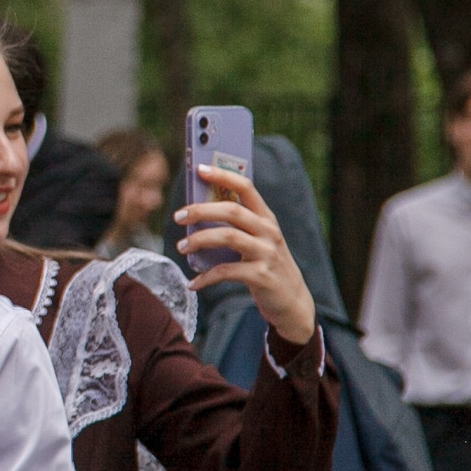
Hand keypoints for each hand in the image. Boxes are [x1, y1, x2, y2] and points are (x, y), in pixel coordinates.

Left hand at [173, 167, 316, 346]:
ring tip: (181, 247)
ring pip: (228, 237)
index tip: (199, 168)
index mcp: (266, 218)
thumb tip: (196, 213)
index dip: (223, 175)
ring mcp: (267, 253)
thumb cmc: (265, 265)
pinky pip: (226, 272)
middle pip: (232, 211)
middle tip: (178, 216)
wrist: (292, 301)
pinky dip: (205, 277)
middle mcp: (269, 231)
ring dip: (199, 240)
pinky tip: (193, 283)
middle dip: (201, 210)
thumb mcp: (257, 241)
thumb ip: (236, 227)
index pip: (246, 187)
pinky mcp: (262, 276)